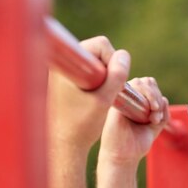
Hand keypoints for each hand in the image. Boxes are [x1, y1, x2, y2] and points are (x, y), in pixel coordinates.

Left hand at [47, 36, 129, 150]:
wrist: (63, 142)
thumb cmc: (81, 125)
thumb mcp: (104, 100)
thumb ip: (117, 77)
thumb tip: (124, 55)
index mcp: (68, 65)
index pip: (101, 45)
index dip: (114, 62)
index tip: (111, 85)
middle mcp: (63, 63)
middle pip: (98, 50)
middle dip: (109, 69)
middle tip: (107, 92)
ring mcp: (64, 70)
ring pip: (96, 60)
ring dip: (105, 76)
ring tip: (101, 97)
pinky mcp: (67, 78)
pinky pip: (90, 69)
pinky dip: (99, 80)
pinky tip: (94, 98)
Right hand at [98, 77, 169, 166]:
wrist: (123, 157)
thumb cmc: (136, 144)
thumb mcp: (155, 127)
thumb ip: (162, 113)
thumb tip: (164, 99)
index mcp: (135, 102)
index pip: (149, 85)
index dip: (157, 95)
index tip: (159, 116)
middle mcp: (127, 98)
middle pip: (146, 81)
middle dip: (157, 95)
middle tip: (157, 115)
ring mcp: (121, 99)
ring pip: (140, 82)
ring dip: (153, 96)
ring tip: (154, 116)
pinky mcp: (116, 102)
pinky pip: (131, 88)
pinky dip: (145, 94)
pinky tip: (149, 111)